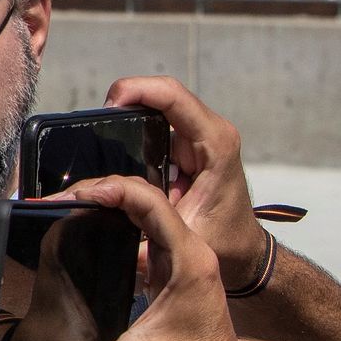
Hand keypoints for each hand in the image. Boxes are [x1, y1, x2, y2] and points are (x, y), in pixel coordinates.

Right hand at [21, 175, 251, 340]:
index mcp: (187, 261)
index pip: (149, 201)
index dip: (108, 190)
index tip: (70, 199)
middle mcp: (189, 251)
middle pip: (143, 197)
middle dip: (98, 191)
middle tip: (56, 203)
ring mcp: (184, 258)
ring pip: (144, 209)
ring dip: (106, 203)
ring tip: (66, 210)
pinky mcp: (176, 269)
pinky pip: (145, 229)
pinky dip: (116, 221)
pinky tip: (88, 230)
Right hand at [103, 77, 265, 290]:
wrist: (243, 249)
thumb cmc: (221, 242)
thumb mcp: (181, 235)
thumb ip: (143, 221)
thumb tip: (98, 212)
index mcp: (215, 146)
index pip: (174, 97)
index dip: (138, 91)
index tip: (108, 108)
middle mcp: (210, 133)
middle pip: (163, 91)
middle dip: (127, 96)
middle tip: (97, 121)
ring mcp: (200, 136)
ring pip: (160, 100)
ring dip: (130, 106)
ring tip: (102, 129)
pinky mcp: (189, 143)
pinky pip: (159, 116)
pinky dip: (135, 118)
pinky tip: (115, 136)